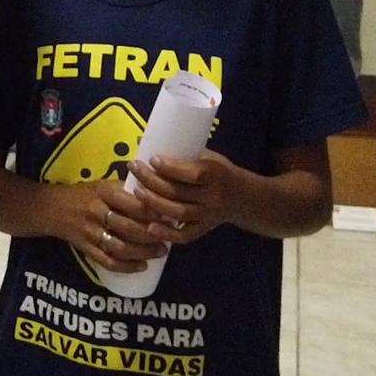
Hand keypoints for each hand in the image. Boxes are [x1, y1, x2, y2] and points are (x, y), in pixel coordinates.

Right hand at [39, 178, 169, 270]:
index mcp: (104, 192)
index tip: (169, 217)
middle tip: (169, 239)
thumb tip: (158, 193)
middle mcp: (97, 211)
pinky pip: (107, 260)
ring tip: (160, 253)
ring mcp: (90, 231)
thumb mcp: (102, 185)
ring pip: (120, 246)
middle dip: (152, 235)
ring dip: (143, 252)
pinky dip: (125, 266)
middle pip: (129, 227)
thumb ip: (125, 190)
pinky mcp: (84, 247)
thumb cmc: (82, 195)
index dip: (153, 213)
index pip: (133, 204)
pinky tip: (141, 267)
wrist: (50, 208)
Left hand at [128, 151, 244, 245]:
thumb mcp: (208, 157)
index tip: (152, 159)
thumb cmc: (217, 171)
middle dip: (152, 181)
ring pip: (178, 212)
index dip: (171, 168)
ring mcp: (207, 215)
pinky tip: (150, 226)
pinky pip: (184, 235)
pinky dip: (167, 233)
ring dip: (154, 203)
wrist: (241, 196)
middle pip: (178, 192)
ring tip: (137, 191)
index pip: (192, 174)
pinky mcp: (203, 230)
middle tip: (134, 169)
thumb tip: (145, 140)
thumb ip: (183, 154)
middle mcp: (212, 197)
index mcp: (215, 174)